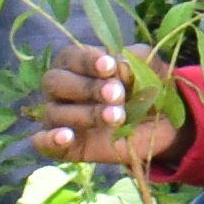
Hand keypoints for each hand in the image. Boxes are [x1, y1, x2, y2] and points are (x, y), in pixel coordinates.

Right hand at [30, 37, 189, 178]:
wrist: (161, 126)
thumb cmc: (147, 89)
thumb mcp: (149, 68)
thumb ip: (134, 61)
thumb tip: (118, 64)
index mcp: (77, 63)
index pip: (71, 57)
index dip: (88, 61)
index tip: (111, 66)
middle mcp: (61, 89)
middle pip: (55, 82)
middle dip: (88, 88)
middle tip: (118, 95)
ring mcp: (59, 118)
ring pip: (54, 112)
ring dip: (86, 114)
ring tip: (116, 117)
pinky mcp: (64, 146)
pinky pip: (42, 142)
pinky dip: (50, 139)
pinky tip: (67, 136)